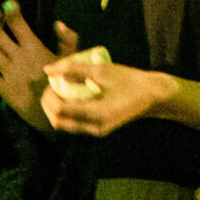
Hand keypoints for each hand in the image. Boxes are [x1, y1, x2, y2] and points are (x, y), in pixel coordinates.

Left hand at [0, 1, 77, 127]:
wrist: (56, 115)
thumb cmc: (66, 86)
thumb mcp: (71, 61)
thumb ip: (68, 41)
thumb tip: (59, 23)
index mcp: (34, 48)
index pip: (17, 24)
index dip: (11, 11)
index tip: (8, 4)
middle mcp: (18, 58)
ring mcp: (8, 73)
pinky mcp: (3, 89)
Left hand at [42, 58, 199, 137]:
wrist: (151, 95)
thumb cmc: (129, 80)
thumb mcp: (101, 70)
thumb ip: (73, 68)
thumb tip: (48, 69)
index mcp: (97, 114)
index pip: (61, 111)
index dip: (49, 97)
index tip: (51, 82)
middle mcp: (94, 128)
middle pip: (58, 123)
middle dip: (48, 105)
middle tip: (50, 87)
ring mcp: (96, 131)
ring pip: (63, 126)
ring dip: (55, 110)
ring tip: (58, 92)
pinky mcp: (97, 130)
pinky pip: (73, 125)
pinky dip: (65, 113)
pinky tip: (69, 97)